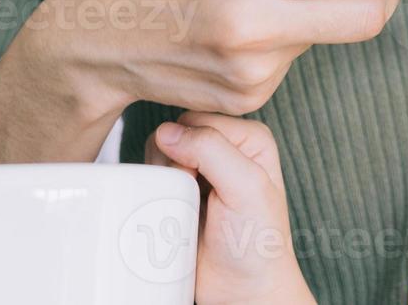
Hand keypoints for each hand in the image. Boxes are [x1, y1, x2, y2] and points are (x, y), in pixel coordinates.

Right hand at [33, 0, 407, 120]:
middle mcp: (258, 20)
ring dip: (311, 13)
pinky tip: (232, 35)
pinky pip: (297, 61)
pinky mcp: (250, 100)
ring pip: (329, 34)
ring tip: (247, 2)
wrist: (91, 40)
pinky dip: (282, 42)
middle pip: (371, 13)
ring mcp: (255, 69)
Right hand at [147, 112, 312, 304]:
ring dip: (160, 179)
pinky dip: (151, 193)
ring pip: (158, 155)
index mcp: (249, 139)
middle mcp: (225, 150)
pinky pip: (151, 179)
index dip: (189, 145)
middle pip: (174, 133)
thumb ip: (212, 150)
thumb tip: (167, 131)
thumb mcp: (246, 188)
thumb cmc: (256, 243)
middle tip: (190, 195)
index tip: (202, 180)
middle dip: (171, 162)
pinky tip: (170, 211)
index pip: (199, 119)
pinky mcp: (180, 194)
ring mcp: (200, 173)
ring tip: (182, 205)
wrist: (241, 291)